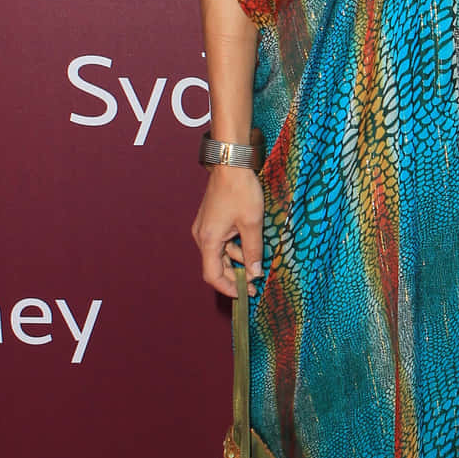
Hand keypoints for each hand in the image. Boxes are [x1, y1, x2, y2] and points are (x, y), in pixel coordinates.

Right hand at [192, 167, 263, 297]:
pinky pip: (221, 241)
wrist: (231, 163)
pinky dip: (234, 248)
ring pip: (220, 254)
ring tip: (257, 265)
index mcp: (209, 240)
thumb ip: (253, 250)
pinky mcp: (211, 220)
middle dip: (234, 277)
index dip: (228, 288)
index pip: (212, 275)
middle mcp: (202, 236)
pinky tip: (250, 247)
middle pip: (215, 266)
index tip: (244, 293)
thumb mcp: (252, 224)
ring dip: (236, 262)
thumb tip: (254, 272)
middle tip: (254, 284)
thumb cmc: (240, 191)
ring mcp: (205, 227)